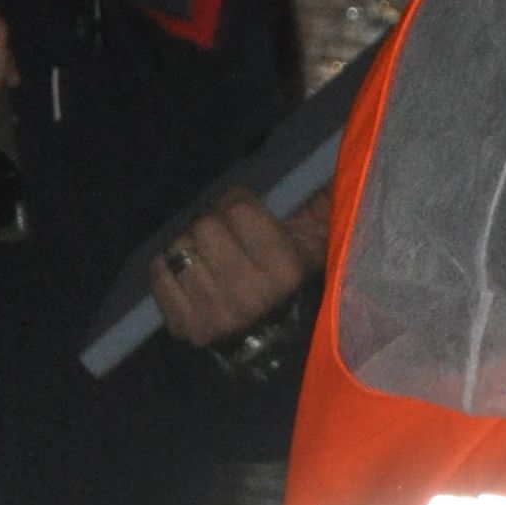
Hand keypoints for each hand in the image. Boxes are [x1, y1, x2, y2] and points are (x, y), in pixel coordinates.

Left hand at [148, 183, 330, 349]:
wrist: (275, 342)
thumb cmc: (290, 279)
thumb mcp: (312, 242)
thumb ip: (319, 203)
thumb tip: (346, 162)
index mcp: (284, 271)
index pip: (238, 208)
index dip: (238, 203)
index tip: (245, 215)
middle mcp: (250, 297)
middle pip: (204, 226)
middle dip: (213, 224)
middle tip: (224, 238)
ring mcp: (215, 316)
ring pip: (180, 248)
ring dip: (190, 246)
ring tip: (208, 258)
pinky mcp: (186, 328)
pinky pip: (159, 274)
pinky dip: (168, 266)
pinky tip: (188, 272)